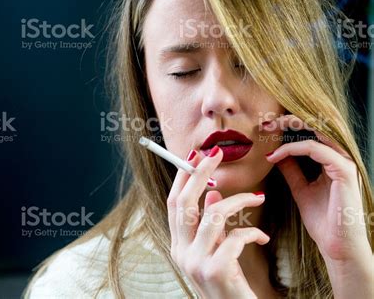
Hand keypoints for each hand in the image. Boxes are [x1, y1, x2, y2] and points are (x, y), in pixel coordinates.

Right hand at [167, 146, 268, 298]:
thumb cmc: (228, 283)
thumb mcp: (216, 249)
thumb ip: (211, 224)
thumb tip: (211, 192)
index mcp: (178, 246)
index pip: (174, 204)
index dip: (182, 177)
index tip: (194, 156)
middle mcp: (181, 253)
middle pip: (185, 202)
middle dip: (200, 173)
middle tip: (217, 153)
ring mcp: (196, 262)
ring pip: (211, 214)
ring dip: (238, 200)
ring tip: (257, 197)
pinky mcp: (216, 270)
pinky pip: (235, 237)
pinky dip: (252, 232)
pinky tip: (262, 238)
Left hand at [263, 114, 372, 297]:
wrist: (336, 245)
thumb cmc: (322, 220)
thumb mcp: (300, 188)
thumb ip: (292, 170)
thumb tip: (276, 154)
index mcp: (331, 159)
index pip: (311, 132)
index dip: (288, 126)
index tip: (264, 128)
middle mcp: (340, 157)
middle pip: (316, 125)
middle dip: (288, 119)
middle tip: (264, 121)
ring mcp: (344, 162)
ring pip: (317, 131)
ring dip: (290, 126)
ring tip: (268, 129)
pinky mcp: (344, 171)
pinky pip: (316, 150)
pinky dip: (293, 149)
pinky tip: (275, 155)